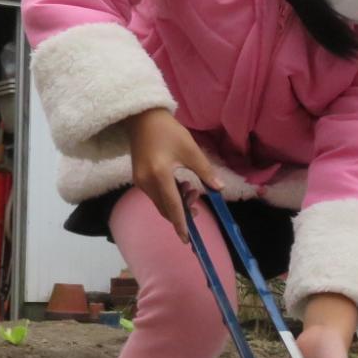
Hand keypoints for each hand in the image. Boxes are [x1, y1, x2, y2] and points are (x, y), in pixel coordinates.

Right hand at [126, 107, 220, 241]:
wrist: (142, 118)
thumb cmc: (168, 131)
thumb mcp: (190, 150)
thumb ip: (205, 172)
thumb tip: (219, 189)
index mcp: (159, 175)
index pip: (172, 206)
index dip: (181, 224)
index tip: (188, 240)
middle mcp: (146, 182)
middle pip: (165, 208)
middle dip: (182, 211)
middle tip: (197, 198)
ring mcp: (140, 182)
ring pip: (160, 203)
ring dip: (176, 202)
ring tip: (189, 187)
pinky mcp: (138, 179)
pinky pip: (155, 195)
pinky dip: (168, 195)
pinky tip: (178, 183)